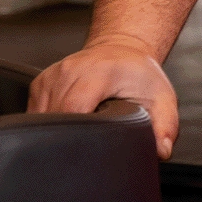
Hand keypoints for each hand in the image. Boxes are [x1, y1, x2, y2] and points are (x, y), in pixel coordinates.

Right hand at [28, 36, 179, 159]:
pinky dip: (48, 126)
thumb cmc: (141, 77)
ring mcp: (53, 75)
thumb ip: (165, 126)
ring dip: (57, 133)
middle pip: (56, 117)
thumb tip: (160, 151)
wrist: (123, 50)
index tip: (88, 150)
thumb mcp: (162, 99)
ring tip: (79, 135)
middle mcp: (72, 70)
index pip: (75, 108)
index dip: (79, 134)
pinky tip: (67, 126)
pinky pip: (36, 113)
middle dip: (67, 139)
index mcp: (101, 72)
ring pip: (42, 117)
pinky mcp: (40, 82)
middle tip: (84, 152)